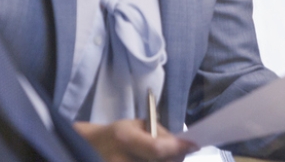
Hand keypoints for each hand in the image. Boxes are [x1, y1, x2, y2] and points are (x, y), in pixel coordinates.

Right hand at [72, 119, 197, 161]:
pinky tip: (156, 160)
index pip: (156, 149)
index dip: (177, 148)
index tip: (194, 145)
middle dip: (175, 158)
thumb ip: (159, 134)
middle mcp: (120, 160)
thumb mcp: (136, 126)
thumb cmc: (117, 134)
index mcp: (124, 138)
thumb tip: (181, 146)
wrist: (90, 148)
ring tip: (164, 156)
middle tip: (180, 152)